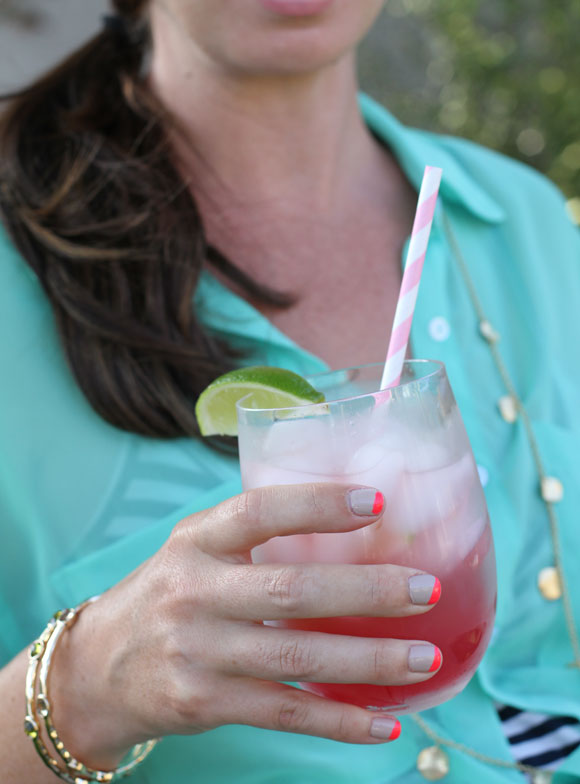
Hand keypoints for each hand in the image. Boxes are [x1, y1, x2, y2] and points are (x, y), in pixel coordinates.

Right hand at [52, 484, 440, 765]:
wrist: (95, 669)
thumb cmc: (165, 595)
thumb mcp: (194, 550)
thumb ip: (252, 535)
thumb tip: (350, 519)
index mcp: (196, 540)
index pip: (259, 512)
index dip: (318, 505)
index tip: (377, 502)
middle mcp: (194, 592)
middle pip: (292, 591)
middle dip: (367, 591)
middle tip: (427, 588)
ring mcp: (197, 652)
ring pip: (297, 658)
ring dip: (369, 662)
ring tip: (426, 657)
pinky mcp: (203, 703)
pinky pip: (284, 712)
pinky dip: (338, 720)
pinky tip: (384, 722)